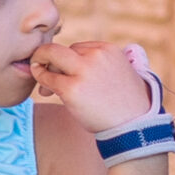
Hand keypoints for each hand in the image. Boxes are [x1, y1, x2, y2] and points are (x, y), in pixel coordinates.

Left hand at [30, 39, 152, 130]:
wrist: (134, 126)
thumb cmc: (126, 105)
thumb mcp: (119, 73)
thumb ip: (100, 65)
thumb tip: (73, 67)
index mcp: (109, 49)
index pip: (79, 48)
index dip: (68, 60)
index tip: (65, 73)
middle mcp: (96, 55)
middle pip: (61, 49)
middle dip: (47, 57)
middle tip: (41, 68)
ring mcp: (83, 71)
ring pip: (52, 58)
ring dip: (44, 69)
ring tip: (47, 89)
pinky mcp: (72, 88)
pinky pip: (48, 78)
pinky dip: (40, 79)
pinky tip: (43, 89)